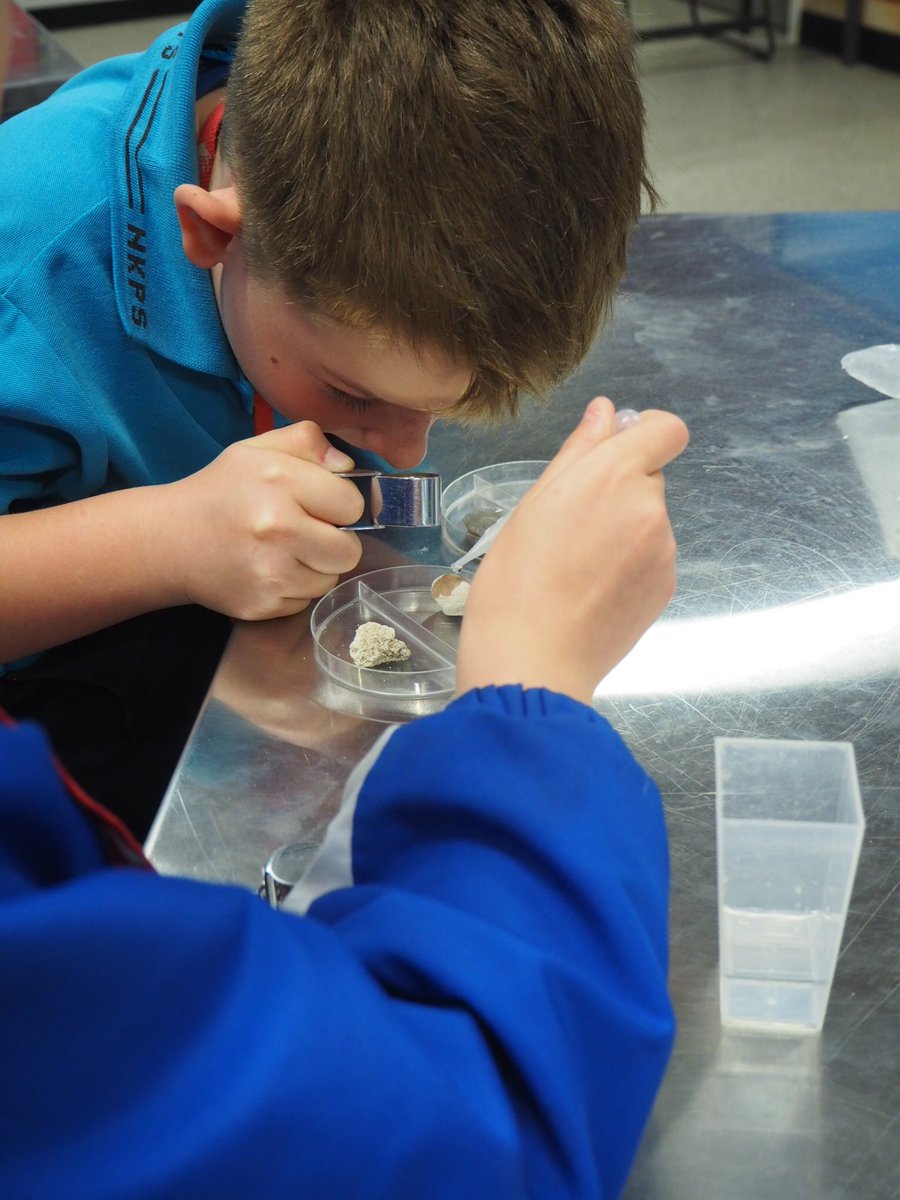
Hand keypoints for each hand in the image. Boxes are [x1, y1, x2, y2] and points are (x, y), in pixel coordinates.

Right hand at [150, 422, 364, 619]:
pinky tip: (268, 570)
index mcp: (280, 480)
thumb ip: (307, 441)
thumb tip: (348, 467)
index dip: (342, 505)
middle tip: (311, 533)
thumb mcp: (258, 450)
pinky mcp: (262, 604)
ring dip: (315, 568)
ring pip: (329, 579)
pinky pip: (304, 601)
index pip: (352, 504)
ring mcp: (269, 571)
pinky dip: (293, 589)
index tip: (322, 505)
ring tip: (284, 551)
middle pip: (349, 551)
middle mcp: (277, 527)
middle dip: (337, 542)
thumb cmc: (222, 491)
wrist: (170, 540)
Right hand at [456, 397, 689, 704]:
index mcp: (613, 475)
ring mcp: (664, 551)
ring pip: (649, 520)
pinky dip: (629, 564)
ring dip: (623, 529)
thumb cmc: (516, 579)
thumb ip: (578, 452)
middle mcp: (649, 507)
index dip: (645, 433)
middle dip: (618, 489)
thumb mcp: (534, 504)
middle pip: (649, 477)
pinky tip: (592, 589)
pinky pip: (652, 557)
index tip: (617, 450)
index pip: (666, 429)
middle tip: (570, 524)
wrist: (533, 659)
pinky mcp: (666, 587)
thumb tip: (605, 413)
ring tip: (576, 565)